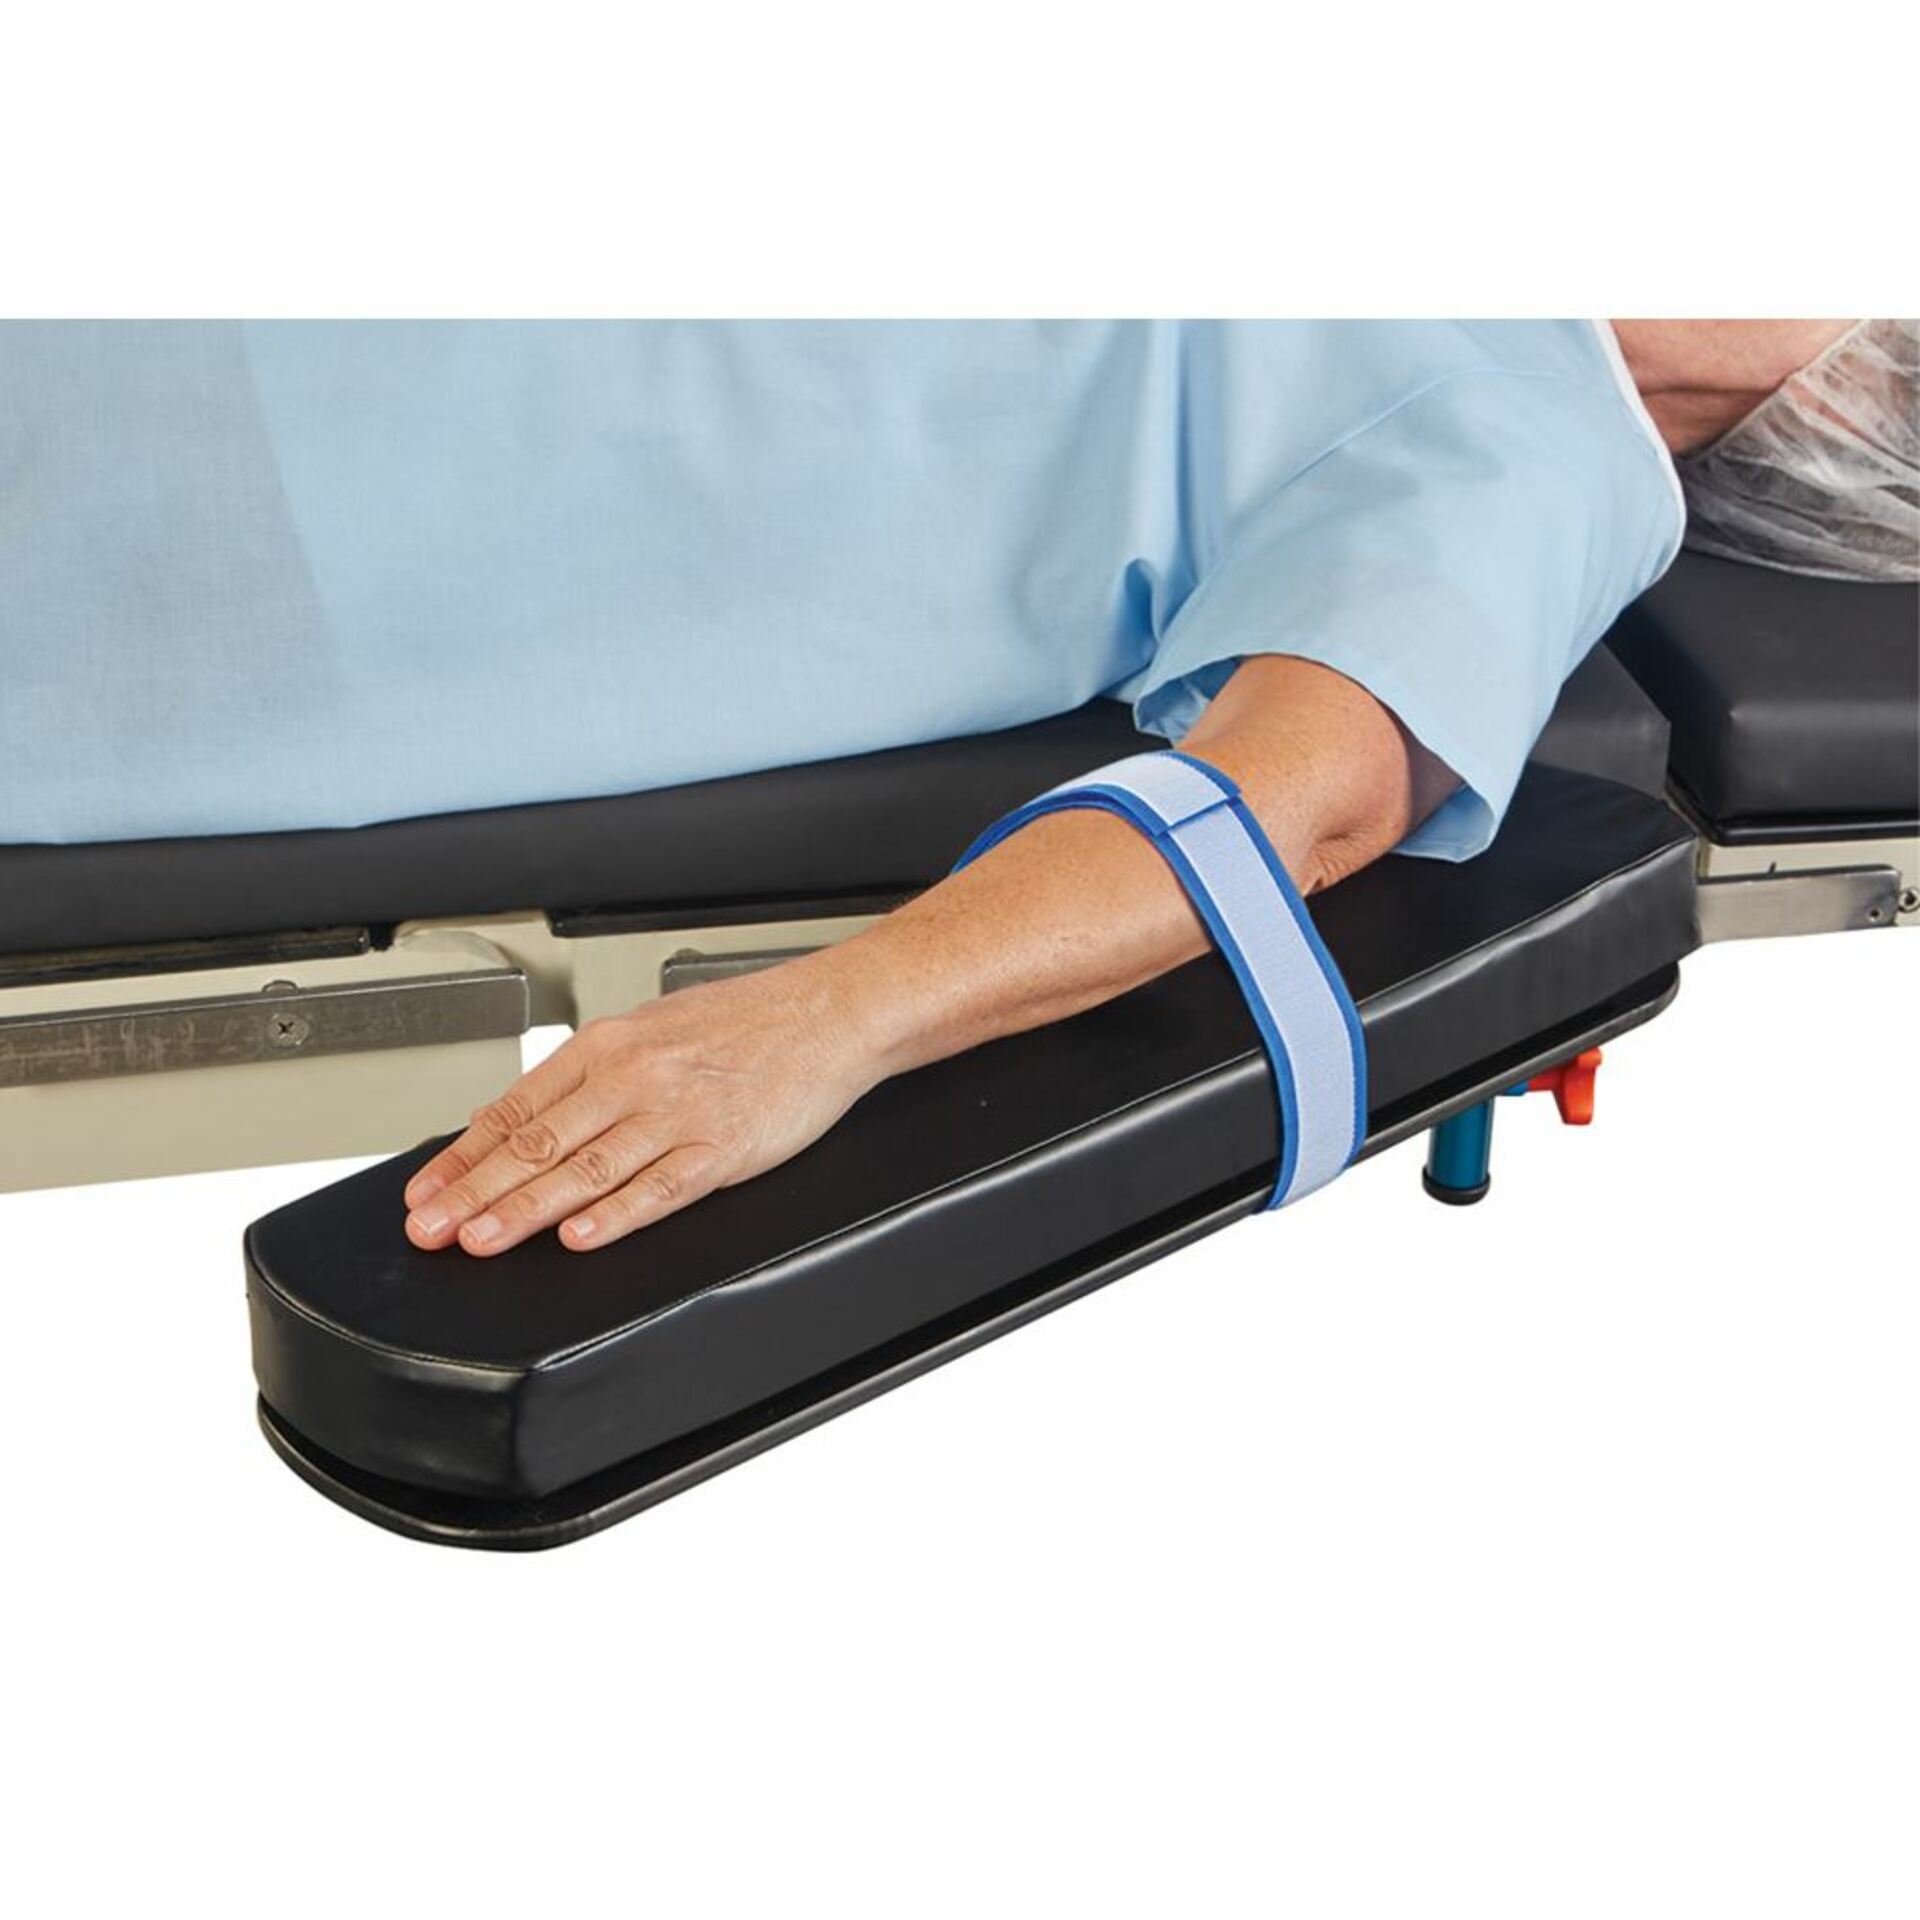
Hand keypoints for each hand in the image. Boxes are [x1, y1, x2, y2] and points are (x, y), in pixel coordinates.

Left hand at [402, 954, 880, 1255]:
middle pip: (537, 1142)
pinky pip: (660, 1188)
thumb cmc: (747, 1022)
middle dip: (474, 1192)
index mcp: (608, 1045)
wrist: (828, 1012)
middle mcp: (633, 1076)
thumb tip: (521, 1114)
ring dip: (525, 1209)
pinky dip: (616, 1214)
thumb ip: (589, 1074)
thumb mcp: (651, 1028)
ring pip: (585, 1168)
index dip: (462, 1156)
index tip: (424, 1193)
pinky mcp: (723, 1146)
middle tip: (430, 1229)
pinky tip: (580, 1235)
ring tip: (481, 1240)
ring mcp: (678, 1113)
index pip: (516, 1108)